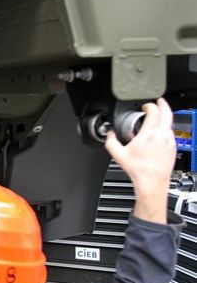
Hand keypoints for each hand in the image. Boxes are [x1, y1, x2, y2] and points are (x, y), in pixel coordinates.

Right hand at [105, 98, 175, 222]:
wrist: (151, 181)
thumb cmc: (137, 169)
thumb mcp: (118, 154)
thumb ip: (110, 141)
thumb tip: (109, 134)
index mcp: (149, 134)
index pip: (154, 112)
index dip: (150, 106)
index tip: (146, 106)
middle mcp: (162, 136)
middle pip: (167, 114)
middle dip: (163, 105)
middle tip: (160, 101)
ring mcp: (170, 141)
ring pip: (170, 124)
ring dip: (165, 118)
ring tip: (158, 118)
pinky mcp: (173, 148)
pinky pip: (171, 134)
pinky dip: (166, 129)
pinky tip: (159, 133)